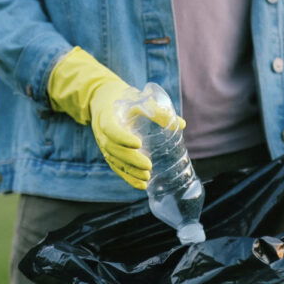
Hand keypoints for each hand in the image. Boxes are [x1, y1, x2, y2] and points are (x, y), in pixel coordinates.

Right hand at [48, 47, 184, 189]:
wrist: (101, 99)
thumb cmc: (122, 97)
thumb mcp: (137, 98)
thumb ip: (157, 111)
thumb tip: (182, 124)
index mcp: (106, 116)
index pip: (111, 129)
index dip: (123, 137)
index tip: (138, 143)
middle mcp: (101, 133)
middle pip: (114, 149)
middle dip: (131, 159)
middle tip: (148, 166)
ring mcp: (103, 144)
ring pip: (115, 161)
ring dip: (130, 171)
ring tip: (146, 178)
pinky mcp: (108, 152)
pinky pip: (116, 166)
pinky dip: (127, 177)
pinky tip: (141, 185)